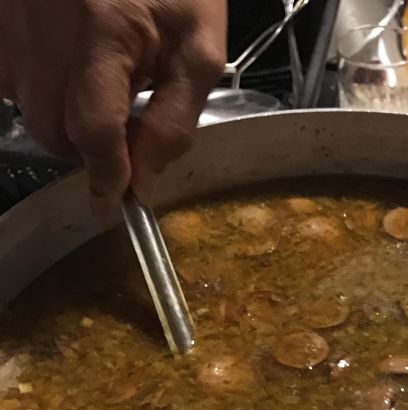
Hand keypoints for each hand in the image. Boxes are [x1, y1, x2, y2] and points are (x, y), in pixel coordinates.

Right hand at [0, 0, 226, 216]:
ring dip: (59, 117)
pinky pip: (5, 74)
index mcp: (102, 29)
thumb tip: (145, 180)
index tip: (114, 203)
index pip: (93, 131)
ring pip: (22, 106)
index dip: (105, 176)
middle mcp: (43, 22)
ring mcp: (10, 15)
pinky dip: (33, 85)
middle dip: (86, 147)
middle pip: (51, 128)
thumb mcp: (199, 48)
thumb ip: (175, 121)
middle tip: (119, 126)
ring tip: (96, 83)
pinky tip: (66, 63)